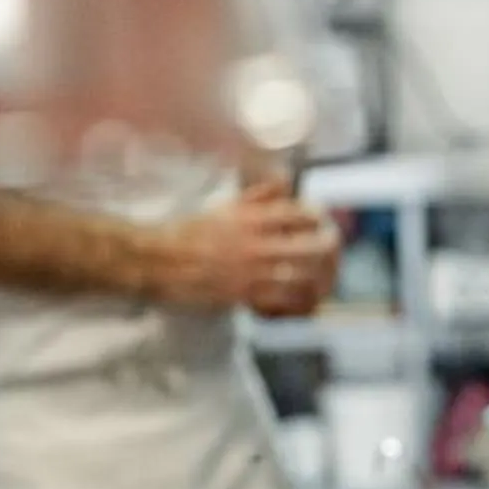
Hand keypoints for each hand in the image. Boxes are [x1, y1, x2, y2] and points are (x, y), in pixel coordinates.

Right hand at [159, 185, 341, 316]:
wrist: (156, 261)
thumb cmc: (189, 232)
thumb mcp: (224, 207)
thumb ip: (258, 197)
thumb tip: (286, 184)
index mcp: (253, 216)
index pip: (304, 215)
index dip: (320, 220)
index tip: (322, 226)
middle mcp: (257, 242)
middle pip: (315, 246)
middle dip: (330, 251)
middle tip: (331, 256)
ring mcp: (251, 270)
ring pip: (305, 277)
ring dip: (319, 282)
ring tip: (322, 284)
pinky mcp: (242, 295)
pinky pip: (284, 302)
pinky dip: (297, 304)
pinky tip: (299, 304)